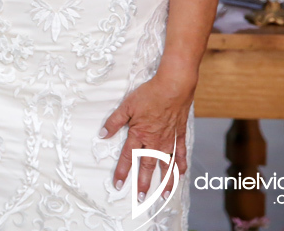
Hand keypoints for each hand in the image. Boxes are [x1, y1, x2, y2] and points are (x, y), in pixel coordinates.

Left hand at [101, 74, 194, 200]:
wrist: (173, 87)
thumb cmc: (148, 94)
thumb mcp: (126, 106)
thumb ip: (114, 122)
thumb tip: (102, 134)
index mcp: (139, 134)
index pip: (128, 157)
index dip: (122, 172)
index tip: (118, 185)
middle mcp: (154, 141)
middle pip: (147, 166)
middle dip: (144, 183)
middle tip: (141, 198)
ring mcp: (168, 139)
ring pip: (166, 164)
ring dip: (165, 181)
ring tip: (164, 195)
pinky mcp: (180, 134)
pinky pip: (180, 153)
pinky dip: (180, 164)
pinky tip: (180, 174)